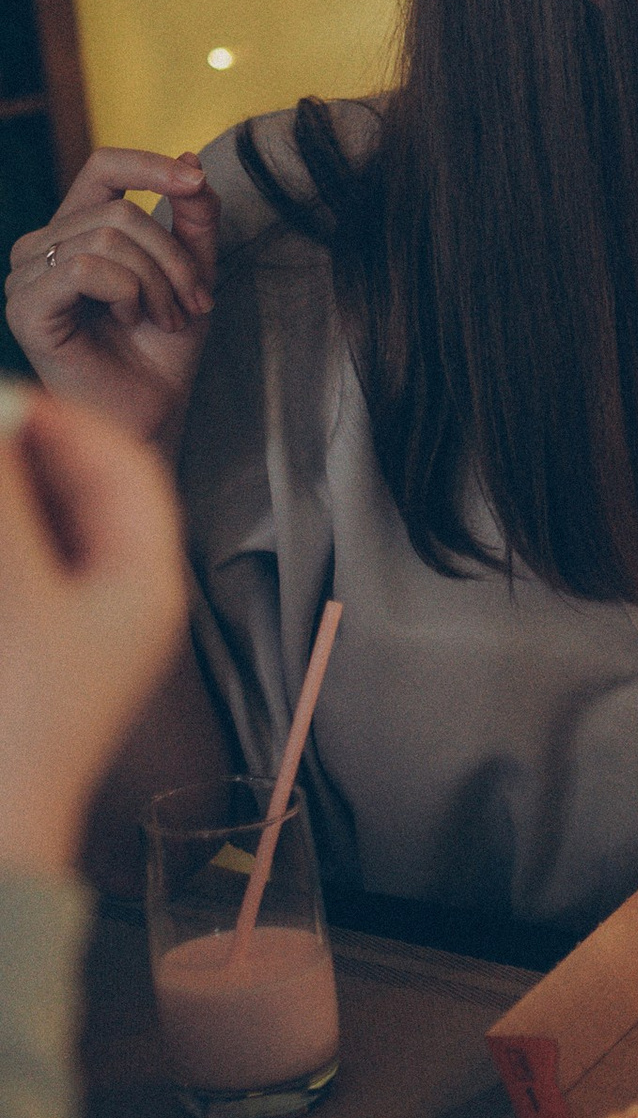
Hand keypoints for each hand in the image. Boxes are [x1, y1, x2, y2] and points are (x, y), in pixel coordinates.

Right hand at [0, 391, 187, 874]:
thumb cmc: (18, 722)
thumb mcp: (14, 591)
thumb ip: (4, 497)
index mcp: (143, 584)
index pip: (123, 468)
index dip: (62, 420)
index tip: (2, 395)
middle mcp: (114, 601)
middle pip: (72, 492)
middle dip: (20, 452)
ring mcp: (66, 626)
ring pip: (37, 527)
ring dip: (9, 493)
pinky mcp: (27, 646)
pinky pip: (20, 566)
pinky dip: (5, 536)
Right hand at [6, 148, 217, 456]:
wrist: (153, 413)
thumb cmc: (164, 348)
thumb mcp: (191, 271)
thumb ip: (194, 217)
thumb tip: (189, 158)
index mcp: (74, 228)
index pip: (103, 166)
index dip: (149, 165)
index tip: (194, 181)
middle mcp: (43, 245)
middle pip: (119, 211)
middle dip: (172, 258)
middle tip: (192, 304)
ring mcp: (27, 275)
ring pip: (107, 237)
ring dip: (157, 281)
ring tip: (166, 319)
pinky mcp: (25, 308)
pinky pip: (85, 268)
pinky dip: (126, 292)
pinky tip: (131, 320)